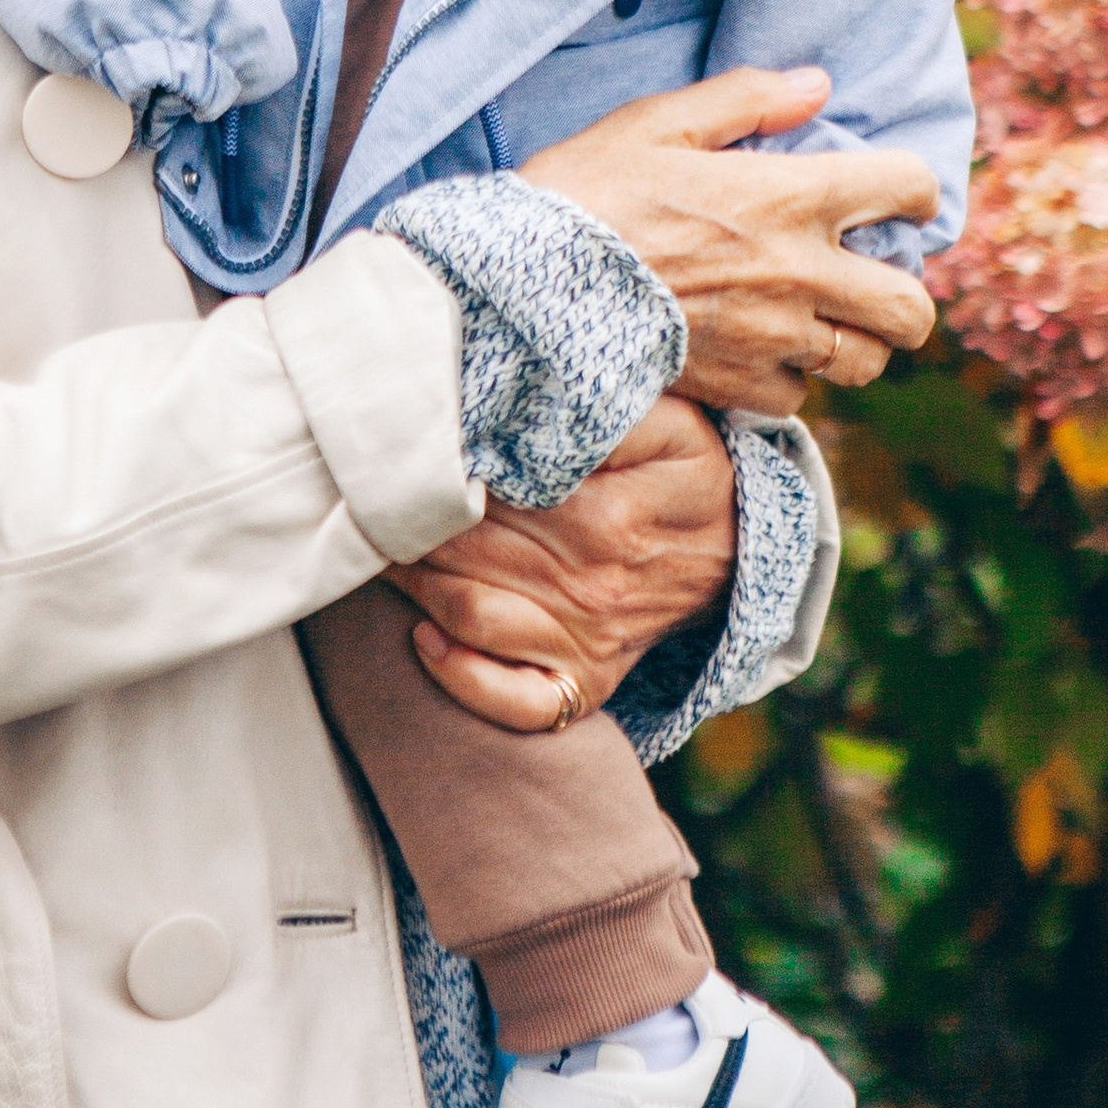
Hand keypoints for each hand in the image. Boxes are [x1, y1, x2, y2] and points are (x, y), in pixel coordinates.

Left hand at [387, 393, 737, 733]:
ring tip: (379, 546)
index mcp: (606, 517)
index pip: (490, 494)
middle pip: (465, 550)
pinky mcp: (585, 682)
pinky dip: (463, 680)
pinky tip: (425, 640)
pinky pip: (516, 703)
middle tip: (366, 491)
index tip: (402, 446)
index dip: (437, 470)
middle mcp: (593, 587)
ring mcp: (587, 642)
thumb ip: (601, 407)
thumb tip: (525, 404)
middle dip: (406, 521)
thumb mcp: (667, 419)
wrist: (741, 547)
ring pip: (468, 614)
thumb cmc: (688, 470)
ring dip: (411, 581)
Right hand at [524, 63, 936, 417]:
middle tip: (868, 276)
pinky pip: (797, 398)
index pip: (907, 190)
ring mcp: (772, 341)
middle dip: (904, 293)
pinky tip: (758, 351)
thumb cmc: (585, 193)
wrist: (525, 288)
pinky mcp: (737, 388)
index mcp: (788, 198)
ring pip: (866, 363)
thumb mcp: (656, 122)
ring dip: (852, 342)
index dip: (914, 190)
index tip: (894, 196)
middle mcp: (799, 275)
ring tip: (818, 320)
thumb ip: (746, 99)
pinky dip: (789, 380)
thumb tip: (817, 85)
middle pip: (912, 309)